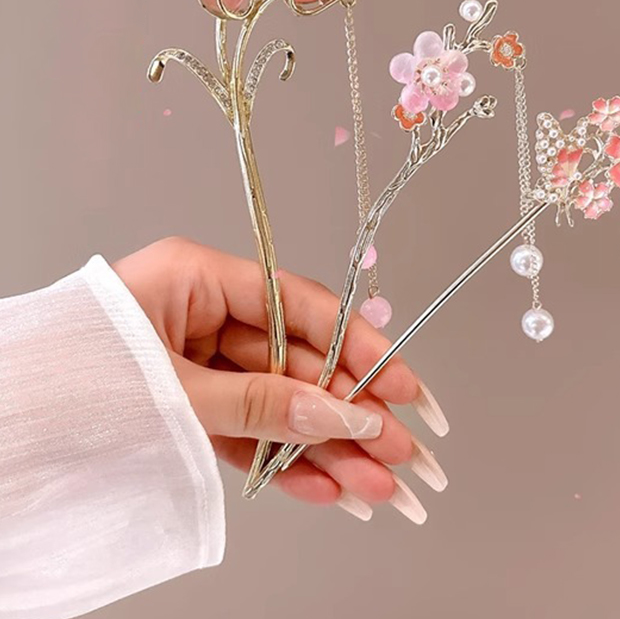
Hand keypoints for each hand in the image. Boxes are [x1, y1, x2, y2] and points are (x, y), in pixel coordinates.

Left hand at [112, 237, 448, 523]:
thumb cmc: (67, 382)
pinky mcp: (189, 407)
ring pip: (280, 406)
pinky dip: (283, 463)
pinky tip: (329, 489)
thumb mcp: (173, 389)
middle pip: (300, 364)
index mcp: (199, 278)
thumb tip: (345, 414)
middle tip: (403, 452)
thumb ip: (263, 403)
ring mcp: (200, 363)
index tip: (404, 387)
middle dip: (353, 414)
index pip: (303, 306)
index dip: (361, 348)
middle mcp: (206, 315)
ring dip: (328, 449)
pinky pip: (247, 432)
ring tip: (377, 486)